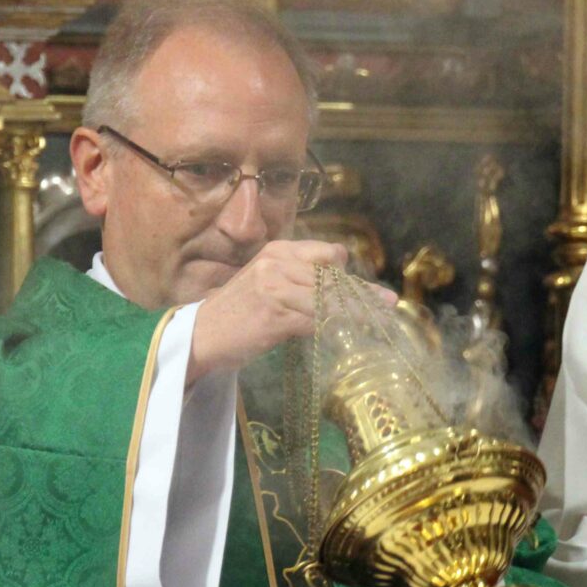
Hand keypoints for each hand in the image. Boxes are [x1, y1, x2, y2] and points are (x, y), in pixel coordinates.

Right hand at [187, 240, 394, 382]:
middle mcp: (277, 262)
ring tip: (382, 317)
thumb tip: (340, 288)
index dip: (350, 274)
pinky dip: (341, 325)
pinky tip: (356, 332)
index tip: (370, 291)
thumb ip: (299, 279)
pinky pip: (319, 318)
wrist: (200, 336)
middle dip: (362, 292)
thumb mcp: (266, 284)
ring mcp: (276, 286)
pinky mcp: (276, 313)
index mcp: (277, 251)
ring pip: (331, 297)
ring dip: (359, 310)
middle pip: (335, 276)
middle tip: (387, 305)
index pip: (329, 255)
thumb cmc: (236, 314)